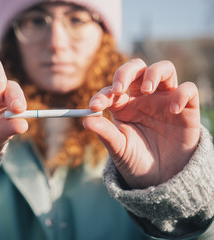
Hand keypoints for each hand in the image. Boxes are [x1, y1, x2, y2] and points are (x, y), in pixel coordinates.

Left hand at [83, 59, 199, 188]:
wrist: (160, 178)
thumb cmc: (135, 160)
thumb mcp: (118, 148)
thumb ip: (104, 133)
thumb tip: (85, 120)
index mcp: (123, 106)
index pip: (111, 90)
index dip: (102, 95)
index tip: (94, 106)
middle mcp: (144, 98)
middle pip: (136, 68)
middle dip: (126, 72)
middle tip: (119, 88)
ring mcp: (165, 100)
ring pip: (164, 69)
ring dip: (154, 73)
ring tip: (147, 90)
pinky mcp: (186, 108)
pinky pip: (188, 90)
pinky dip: (181, 94)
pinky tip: (173, 110)